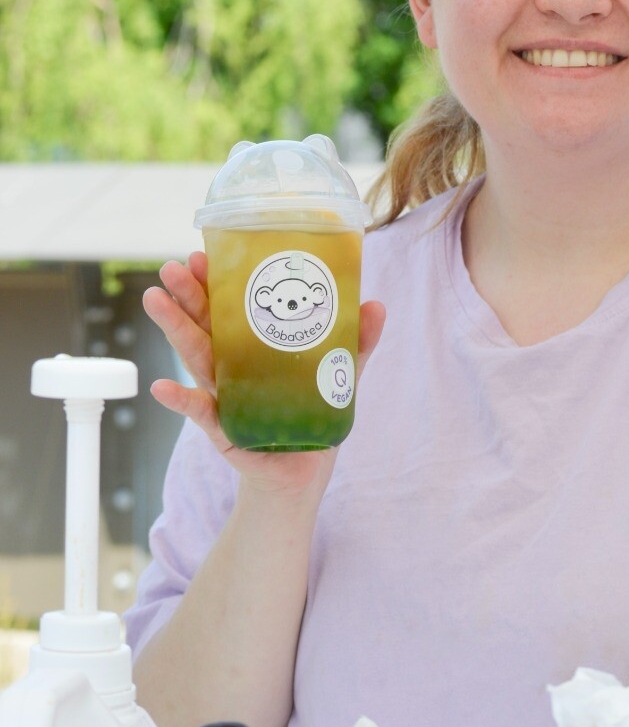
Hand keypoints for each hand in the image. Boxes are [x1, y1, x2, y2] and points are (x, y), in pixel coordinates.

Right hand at [143, 251, 385, 498]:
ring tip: (154, 299)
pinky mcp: (225, 430)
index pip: (231, 308)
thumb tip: (375, 305)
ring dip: (174, 328)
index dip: (215, 282)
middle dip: (188, 295)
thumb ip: (355, 342)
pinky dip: (180, 402)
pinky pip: (200, 414)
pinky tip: (161, 388)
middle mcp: (233, 367)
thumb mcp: (340, 374)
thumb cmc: (313, 416)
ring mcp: (224, 396)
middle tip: (171, 268)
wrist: (305, 472)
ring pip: (196, 357)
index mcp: (254, 348)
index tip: (201, 254)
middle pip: (206, 325)